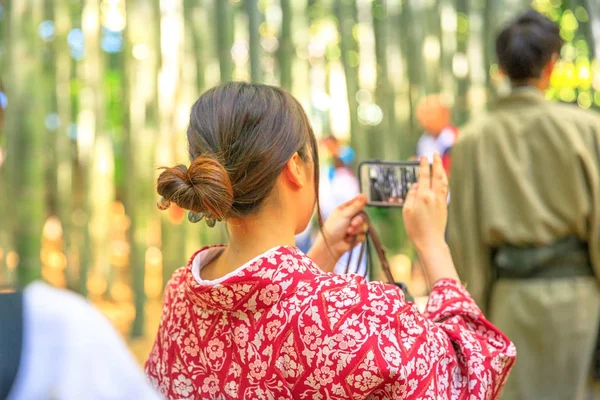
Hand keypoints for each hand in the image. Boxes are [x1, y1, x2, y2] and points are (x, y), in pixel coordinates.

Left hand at [308, 195, 367, 271]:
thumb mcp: (344, 214)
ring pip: (364, 225)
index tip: (365, 201)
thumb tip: (364, 195)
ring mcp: (354, 227)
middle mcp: (351, 217)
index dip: (361, 202)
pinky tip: (348, 239)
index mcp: (345, 209)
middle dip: (358, 220)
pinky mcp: (357, 236)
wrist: (331, 245)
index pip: (357, 202)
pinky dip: (356, 237)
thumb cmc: (333, 227)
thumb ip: (356, 205)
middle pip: (363, 215)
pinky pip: (363, 235)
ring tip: (348, 232)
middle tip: (352, 224)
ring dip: (356, 230)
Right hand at [403, 153, 458, 283]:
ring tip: (440, 163)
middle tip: (436, 153)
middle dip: (436, 163)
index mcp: (423, 196)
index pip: (424, 176)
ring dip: (442, 170)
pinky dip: (444, 180)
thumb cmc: (415, 228)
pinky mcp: (444, 206)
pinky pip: (445, 188)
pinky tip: (443, 178)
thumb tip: (416, 186)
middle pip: (437, 175)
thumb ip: (410, 196)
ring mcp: (441, 200)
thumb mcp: (406, 211)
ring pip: (443, 181)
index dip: (423, 165)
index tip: (423, 157)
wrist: (430, 241)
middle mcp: (434, 196)